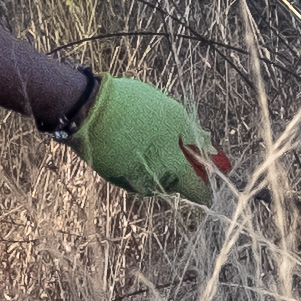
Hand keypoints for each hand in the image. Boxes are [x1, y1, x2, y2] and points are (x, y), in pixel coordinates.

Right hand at [73, 69, 224, 203]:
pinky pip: (136, 172)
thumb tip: (210, 148)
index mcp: (174, 172)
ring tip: (150, 131)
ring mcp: (132, 183)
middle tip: (178, 137)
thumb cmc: (137, 111)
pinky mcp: (114, 177)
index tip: (207, 164)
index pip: (200, 191)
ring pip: (155, 176)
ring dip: (159, 159)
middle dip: (181, 163)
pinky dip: (140, 159)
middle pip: (177, 182)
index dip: (206, 177)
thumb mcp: (174, 116)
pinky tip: (133, 136)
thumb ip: (195, 137)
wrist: (90, 110)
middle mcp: (154, 185)